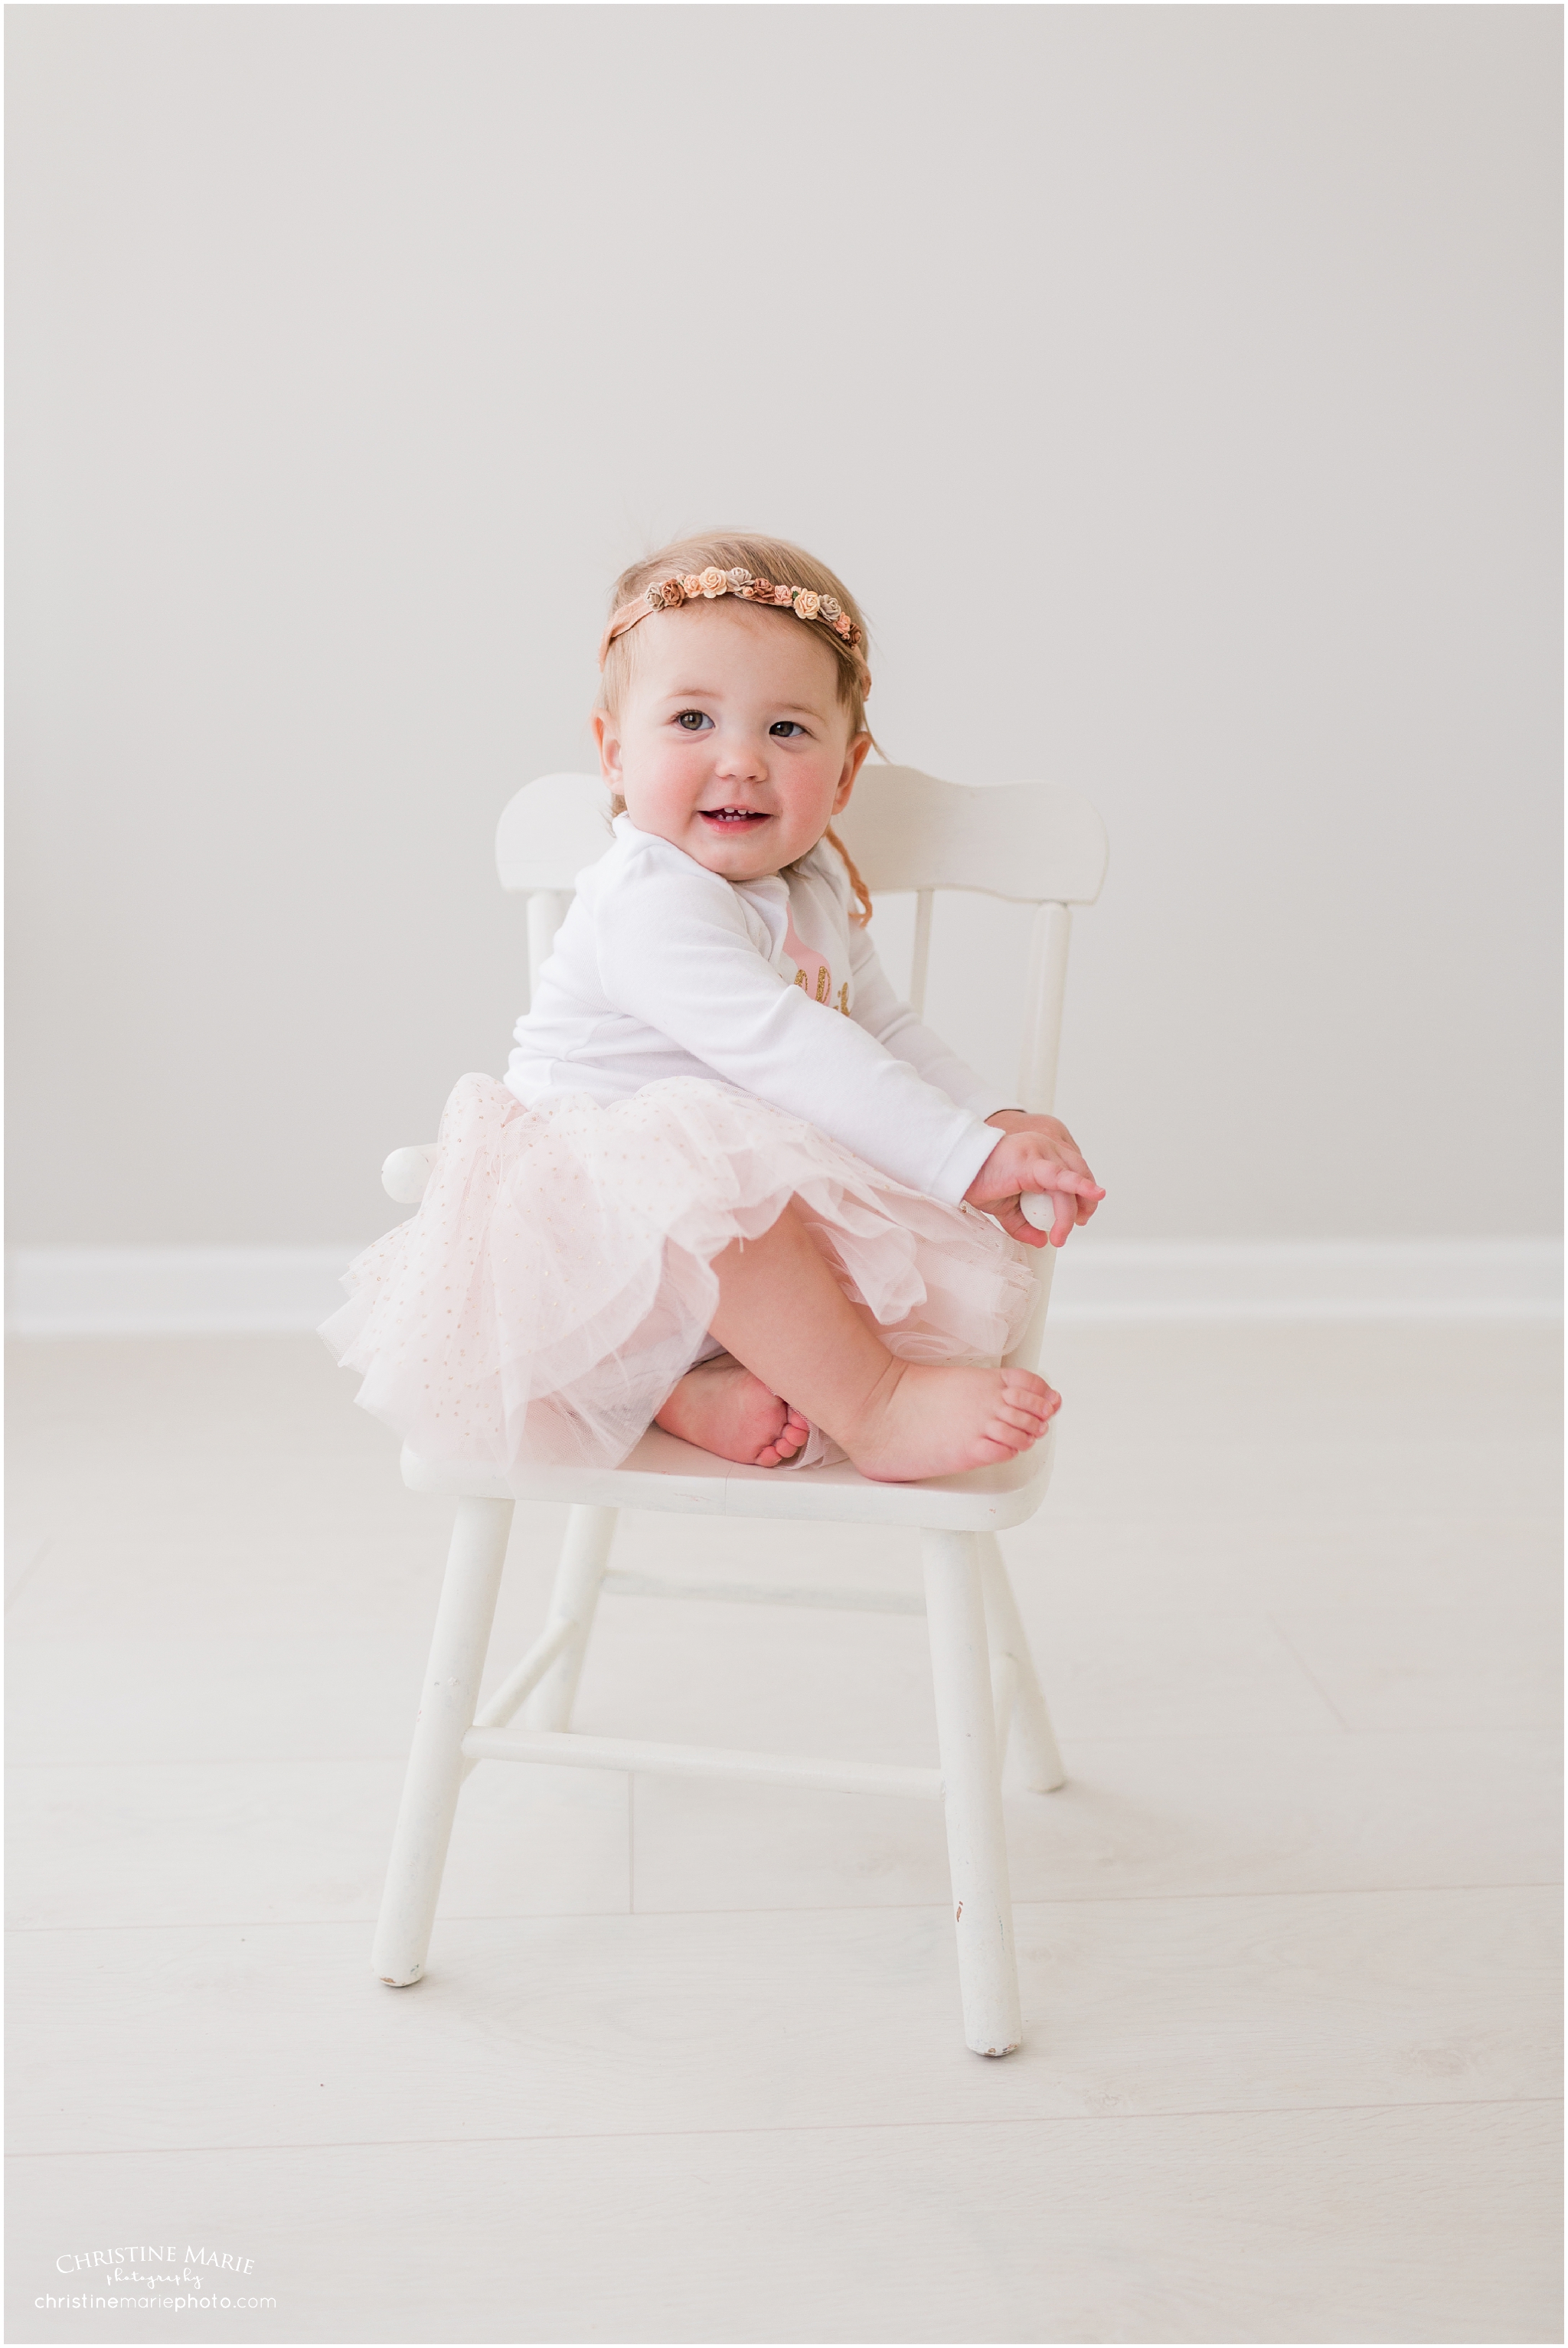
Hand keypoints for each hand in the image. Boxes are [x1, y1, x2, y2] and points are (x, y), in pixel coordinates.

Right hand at [964, 1111, 1104, 1248]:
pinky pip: (1061, 1177)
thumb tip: (1042, 1241)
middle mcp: (1046, 1147)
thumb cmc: (979, 1181)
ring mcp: (1041, 1151)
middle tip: (1078, 1224)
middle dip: (1084, 1203)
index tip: (1079, 1217)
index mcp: (1043, 1153)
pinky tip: (1094, 1195)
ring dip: (1069, 1215)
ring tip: (1059, 1236)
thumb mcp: (1007, 1208)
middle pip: (1080, 1174)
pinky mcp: (1033, 1162)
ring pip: (1069, 1186)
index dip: (1082, 1194)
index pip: (1075, 1170)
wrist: (958, 1170)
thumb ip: (1025, 1224)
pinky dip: (1079, 1187)